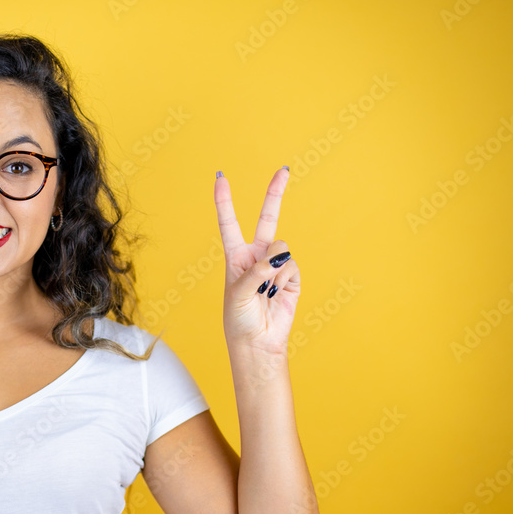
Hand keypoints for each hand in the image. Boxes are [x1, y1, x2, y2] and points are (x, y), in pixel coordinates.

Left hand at [214, 167, 300, 354]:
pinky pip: (291, 265)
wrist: (257, 342)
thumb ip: (256, 271)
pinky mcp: (291, 277)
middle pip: (268, 219)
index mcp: (235, 257)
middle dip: (275, 194)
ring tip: (264, 291)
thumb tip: (279, 257)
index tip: (221, 178)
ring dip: (272, 268)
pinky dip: (283, 279)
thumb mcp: (238, 293)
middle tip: (284, 170)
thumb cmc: (239, 320)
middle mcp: (256, 257)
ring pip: (280, 247)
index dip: (225, 201)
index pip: (229, 223)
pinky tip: (276, 294)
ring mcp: (275, 266)